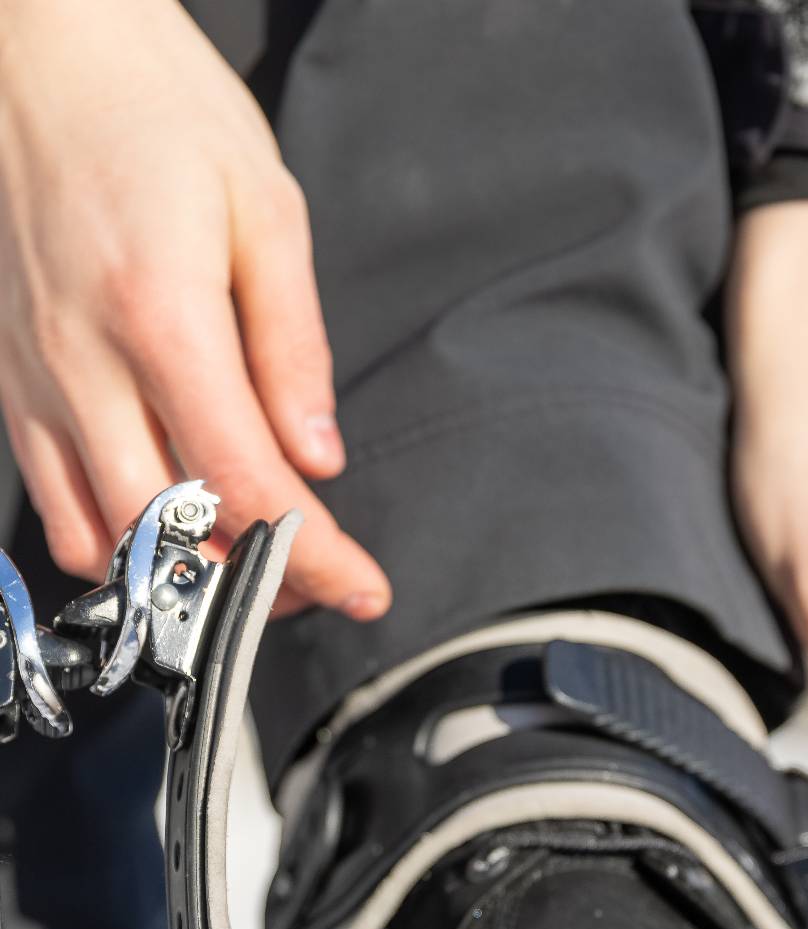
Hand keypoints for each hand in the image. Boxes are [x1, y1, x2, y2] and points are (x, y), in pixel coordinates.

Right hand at [0, 0, 388, 617]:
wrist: (39, 40)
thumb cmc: (152, 103)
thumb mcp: (263, 207)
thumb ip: (294, 346)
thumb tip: (318, 456)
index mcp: (159, 315)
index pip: (245, 481)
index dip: (312, 553)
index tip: (362, 587)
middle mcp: (82, 359)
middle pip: (166, 534)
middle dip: (251, 584)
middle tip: (311, 587)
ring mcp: (33, 374)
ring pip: (96, 535)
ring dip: (175, 576)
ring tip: (244, 566)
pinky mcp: (7, 376)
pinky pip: (50, 497)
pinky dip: (109, 538)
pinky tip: (164, 528)